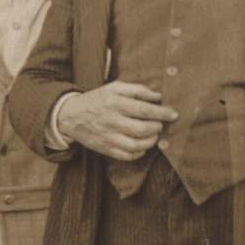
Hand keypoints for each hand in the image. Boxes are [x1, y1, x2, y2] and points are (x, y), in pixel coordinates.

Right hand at [55, 82, 178, 161]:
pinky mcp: (104, 148)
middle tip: (159, 124)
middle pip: (142, 129)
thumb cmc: (97, 100)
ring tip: (152, 135)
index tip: (174, 114)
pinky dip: (139, 153)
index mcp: (114, 103)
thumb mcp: (115, 88)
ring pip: (136, 145)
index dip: (163, 113)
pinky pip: (126, 156)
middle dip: (157, 127)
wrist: (70, 115)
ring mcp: (107, 137)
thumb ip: (138, 90)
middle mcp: (111, 121)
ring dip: (150, 141)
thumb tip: (158, 97)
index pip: (144, 109)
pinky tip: (141, 146)